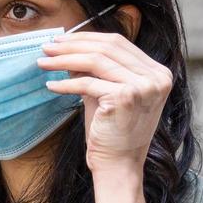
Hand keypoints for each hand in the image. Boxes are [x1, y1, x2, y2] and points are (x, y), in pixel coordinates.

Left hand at [37, 31, 172, 202]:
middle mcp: (156, 77)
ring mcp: (144, 86)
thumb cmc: (112, 131)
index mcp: (157, 72)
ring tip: (44, 61)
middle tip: (47, 47)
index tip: (62, 39)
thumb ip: (95, 68)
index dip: (87, 38)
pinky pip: (88, 83)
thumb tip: (68, 46)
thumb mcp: (106, 91)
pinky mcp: (126, 97)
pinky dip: (66, 83)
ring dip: (65, 59)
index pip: (119, 42)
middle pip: (107, 47)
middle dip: (72, 45)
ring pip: (96, 61)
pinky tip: (51, 85)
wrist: (118, 165)